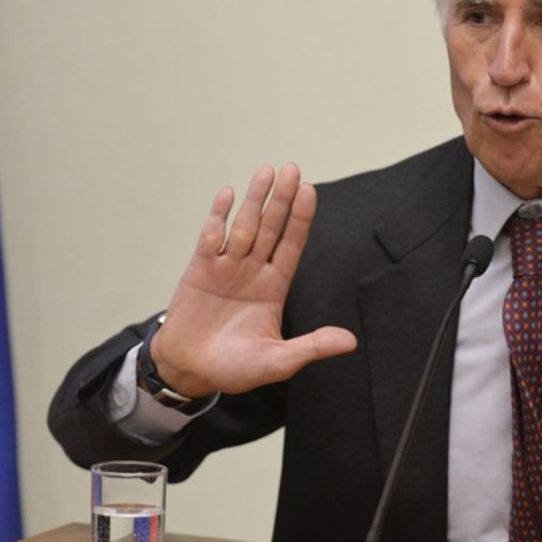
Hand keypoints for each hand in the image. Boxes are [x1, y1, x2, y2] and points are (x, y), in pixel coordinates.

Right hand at [149, 164, 356, 397]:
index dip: (301, 219)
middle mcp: (253, 271)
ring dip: (254, 199)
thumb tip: (351, 342)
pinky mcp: (199, 270)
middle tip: (292, 169)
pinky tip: (227, 194)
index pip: (292, 245)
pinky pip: (210, 238)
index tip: (311, 191)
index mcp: (275, 287)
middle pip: (271, 228)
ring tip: (266, 172)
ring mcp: (227, 267)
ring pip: (243, 226)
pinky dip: (217, 217)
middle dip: (282, 199)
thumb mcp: (279, 362)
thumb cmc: (234, 368)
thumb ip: (311, 347)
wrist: (190, 373)